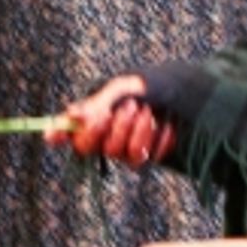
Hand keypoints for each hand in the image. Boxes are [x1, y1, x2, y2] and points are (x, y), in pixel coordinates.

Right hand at [46, 73, 175, 166]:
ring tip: (149, 110)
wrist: (191, 95)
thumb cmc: (152, 86)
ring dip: (135, 130)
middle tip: (129, 106)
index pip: (65, 130)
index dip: (57, 133)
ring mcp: (124, 150)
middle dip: (108, 127)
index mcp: (93, 114)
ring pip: (118, 154)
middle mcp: (103, 135)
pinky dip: (157, 138)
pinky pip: (145, 158)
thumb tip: (71, 116)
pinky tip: (166, 124)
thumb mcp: (124, 87)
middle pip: (87, 147)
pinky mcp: (146, 159)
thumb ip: (98, 103)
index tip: (55, 133)